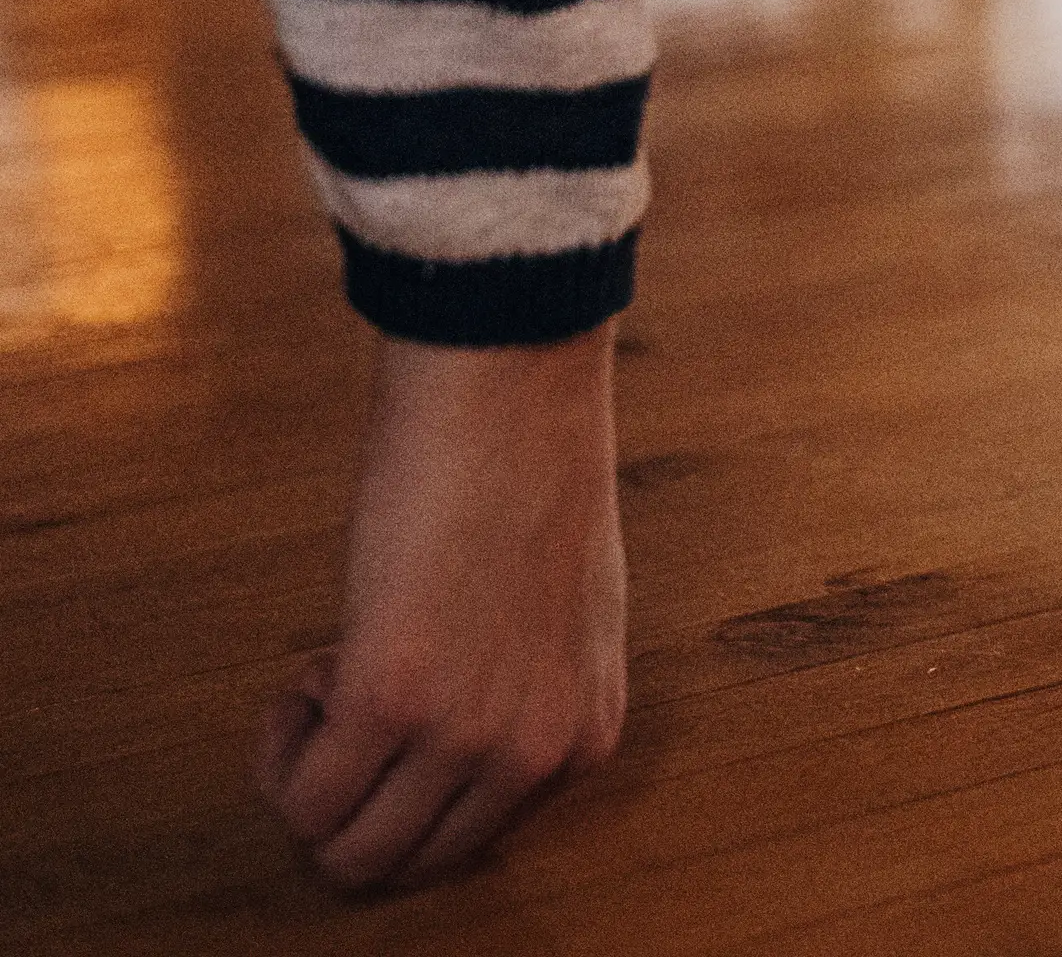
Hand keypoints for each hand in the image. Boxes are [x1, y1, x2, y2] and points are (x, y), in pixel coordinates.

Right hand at [257, 328, 627, 891]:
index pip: (469, 843)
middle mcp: (537, 753)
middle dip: (349, 796)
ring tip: (333, 673)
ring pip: (343, 850)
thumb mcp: (565, 615)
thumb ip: (525, 689)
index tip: (404, 698)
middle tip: (350, 696)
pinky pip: (301, 797)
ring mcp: (467, 734)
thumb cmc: (530, 479)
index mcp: (586, 736)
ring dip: (308, 774)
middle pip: (402, 864)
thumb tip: (450, 747)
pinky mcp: (390, 699)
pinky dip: (280, 745)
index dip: (409, 778)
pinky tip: (314, 661)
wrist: (513, 391)